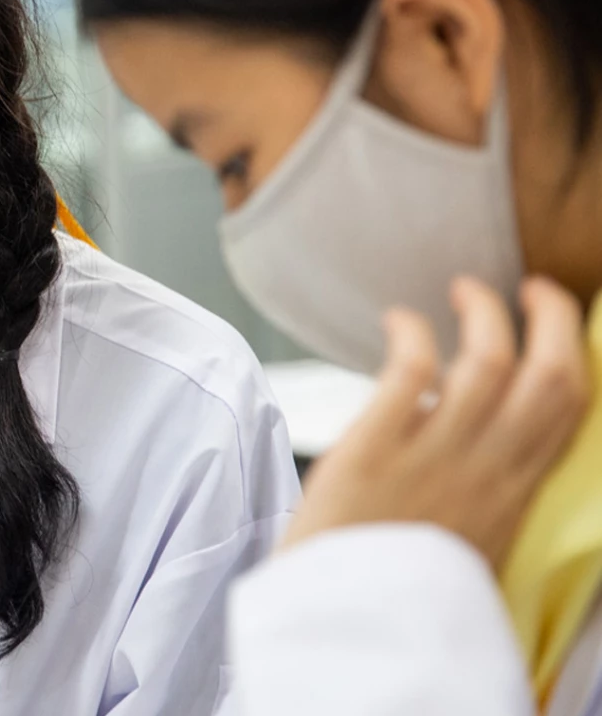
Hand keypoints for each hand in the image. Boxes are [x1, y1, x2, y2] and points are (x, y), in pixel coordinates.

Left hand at [283, 276, 591, 566]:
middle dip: (550, 318)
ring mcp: (434, 460)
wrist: (351, 634)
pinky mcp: (373, 452)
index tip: (559, 326)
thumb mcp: (466, 542)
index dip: (572, 356)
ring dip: (481, 313)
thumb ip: (479, 494)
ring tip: (461, 290)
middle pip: (548, 376)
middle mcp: (487, 473)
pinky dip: (412, 334)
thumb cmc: (397, 586)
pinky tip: (399, 321)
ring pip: (488, 363)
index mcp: (513, 497)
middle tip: (530, 287)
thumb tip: (472, 447)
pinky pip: (410, 373)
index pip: (567, 412)